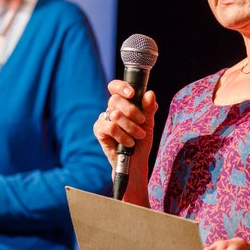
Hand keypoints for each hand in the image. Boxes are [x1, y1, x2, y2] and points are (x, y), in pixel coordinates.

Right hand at [93, 79, 157, 203]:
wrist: (135, 162)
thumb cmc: (141, 141)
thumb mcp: (149, 123)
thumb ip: (149, 108)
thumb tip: (150, 94)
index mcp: (122, 103)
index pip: (115, 87)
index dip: (121, 87)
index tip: (132, 94)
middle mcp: (111, 109)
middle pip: (115, 99)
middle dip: (132, 111)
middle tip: (142, 121)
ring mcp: (104, 119)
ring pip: (115, 114)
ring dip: (131, 127)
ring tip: (138, 136)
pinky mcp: (99, 131)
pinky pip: (110, 127)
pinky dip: (123, 135)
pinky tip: (129, 142)